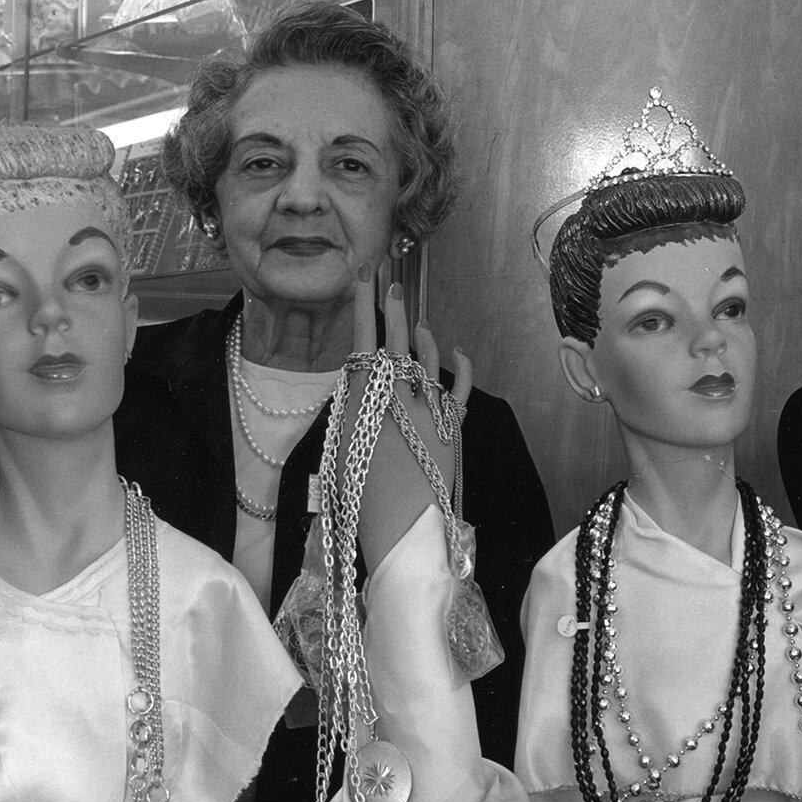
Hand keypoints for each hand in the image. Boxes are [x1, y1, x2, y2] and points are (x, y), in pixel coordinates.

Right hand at [346, 266, 470, 567]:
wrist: (399, 522)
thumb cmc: (360, 492)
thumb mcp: (341, 446)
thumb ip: (349, 411)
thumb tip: (357, 387)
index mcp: (362, 396)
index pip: (363, 339)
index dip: (364, 306)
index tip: (363, 279)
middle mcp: (396, 393)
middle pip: (395, 341)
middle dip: (393, 309)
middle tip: (393, 282)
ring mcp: (427, 407)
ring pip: (426, 360)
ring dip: (422, 338)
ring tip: (417, 321)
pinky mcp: (451, 426)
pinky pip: (459, 389)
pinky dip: (460, 368)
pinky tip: (458, 352)